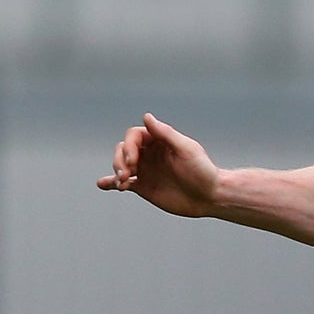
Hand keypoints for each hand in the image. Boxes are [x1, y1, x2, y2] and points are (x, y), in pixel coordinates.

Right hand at [95, 113, 219, 216]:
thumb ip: (165, 133)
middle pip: (123, 149)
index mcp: (159, 141)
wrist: (210, 197)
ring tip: (122, 183)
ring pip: (120, 164)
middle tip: (126, 174)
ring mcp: (146, 170)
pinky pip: (123, 182)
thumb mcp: (186, 149)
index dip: (129, 146)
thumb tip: (146, 116)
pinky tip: (103, 184)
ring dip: (116, 171)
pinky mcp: (143, 186)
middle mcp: (150, 153)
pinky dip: (111, 182)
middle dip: (120, 160)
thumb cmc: (203, 171)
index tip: (134, 162)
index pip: (133, 136)